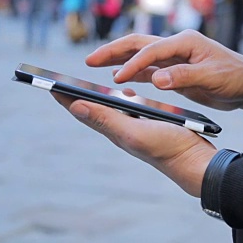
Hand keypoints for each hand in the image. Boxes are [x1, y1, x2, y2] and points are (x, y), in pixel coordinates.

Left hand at [53, 92, 216, 196]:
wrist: (195, 162)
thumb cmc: (167, 148)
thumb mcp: (133, 132)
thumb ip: (106, 119)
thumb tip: (74, 105)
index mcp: (113, 129)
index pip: (82, 109)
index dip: (64, 96)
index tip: (46, 82)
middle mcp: (121, 128)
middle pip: (93, 108)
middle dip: (76, 94)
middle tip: (59, 80)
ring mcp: (135, 127)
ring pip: (111, 109)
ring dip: (97, 96)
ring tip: (84, 85)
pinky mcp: (149, 125)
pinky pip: (131, 110)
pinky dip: (123, 98)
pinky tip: (126, 92)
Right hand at [86, 30, 242, 124]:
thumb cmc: (237, 77)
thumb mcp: (213, 78)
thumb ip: (185, 78)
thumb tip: (158, 80)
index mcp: (186, 42)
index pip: (152, 51)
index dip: (133, 64)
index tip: (116, 78)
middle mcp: (178, 46)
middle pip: (138, 44)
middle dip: (113, 51)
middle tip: (89, 61)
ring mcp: (176, 58)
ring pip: (141, 56)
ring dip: (119, 60)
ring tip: (95, 66)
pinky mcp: (177, 71)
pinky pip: (150, 70)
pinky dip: (134, 73)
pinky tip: (121, 80)